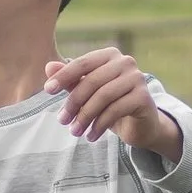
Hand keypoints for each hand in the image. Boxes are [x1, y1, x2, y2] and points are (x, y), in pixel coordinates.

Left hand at [45, 48, 182, 157]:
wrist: (141, 125)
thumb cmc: (111, 105)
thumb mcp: (88, 93)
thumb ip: (71, 80)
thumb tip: (48, 67)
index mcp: (110, 55)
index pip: (82, 63)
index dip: (64, 76)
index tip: (48, 90)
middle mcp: (126, 62)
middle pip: (92, 81)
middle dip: (74, 102)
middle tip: (62, 120)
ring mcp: (137, 78)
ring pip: (103, 96)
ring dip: (85, 116)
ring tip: (75, 132)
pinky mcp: (143, 97)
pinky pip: (115, 110)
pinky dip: (99, 125)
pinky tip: (91, 136)